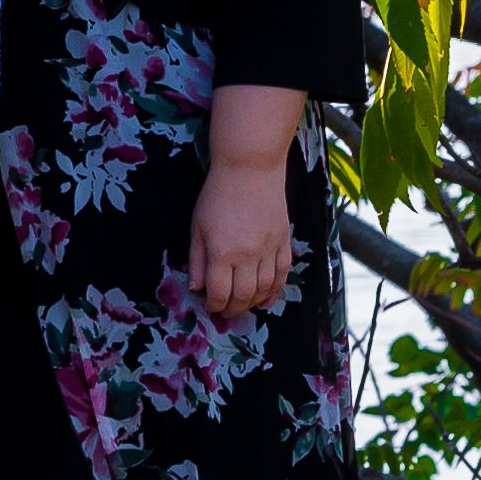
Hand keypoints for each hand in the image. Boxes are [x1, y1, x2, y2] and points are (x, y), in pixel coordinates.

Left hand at [191, 83, 307, 316]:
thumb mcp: (197, 226)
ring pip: (265, 289)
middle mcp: (248, 256)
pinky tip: (267, 298)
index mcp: (222, 252)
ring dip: (254, 303)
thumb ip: (197, 259)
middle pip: (243, 296)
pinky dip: (276, 291)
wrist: (250, 168)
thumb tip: (196, 287)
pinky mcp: (284, 242)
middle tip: (225, 311)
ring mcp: (269, 250)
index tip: (209, 306)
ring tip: (244, 306)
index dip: (214, 305)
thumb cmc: (217, 194)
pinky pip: (283, 275)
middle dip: (233, 309)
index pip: (219, 292)